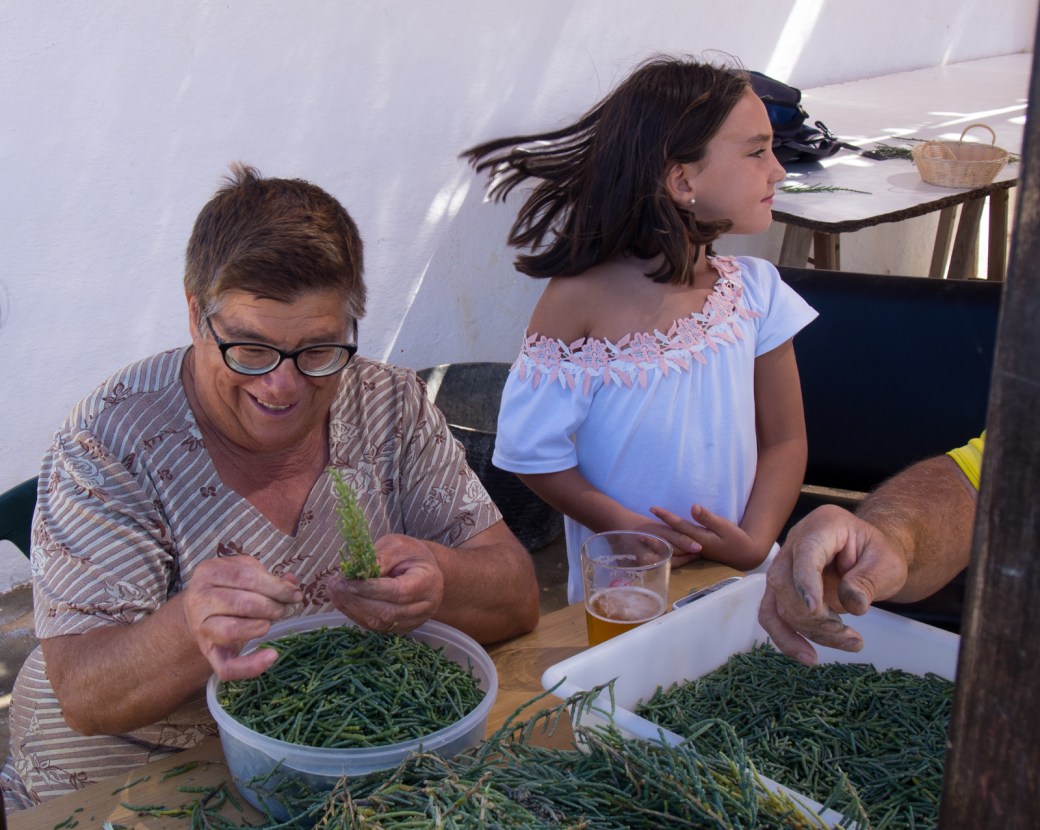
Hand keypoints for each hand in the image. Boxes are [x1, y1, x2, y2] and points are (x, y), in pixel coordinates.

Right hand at [182, 556, 302, 680]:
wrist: (198, 612)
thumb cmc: (227, 587)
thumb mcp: (243, 572)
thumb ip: (266, 576)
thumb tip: (292, 583)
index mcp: (209, 572)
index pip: (245, 577)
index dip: (275, 586)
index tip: (295, 594)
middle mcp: (200, 600)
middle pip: (241, 603)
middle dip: (273, 606)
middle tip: (287, 608)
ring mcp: (201, 628)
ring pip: (232, 631)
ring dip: (262, 626)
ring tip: (274, 621)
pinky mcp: (208, 654)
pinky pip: (227, 667)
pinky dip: (251, 666)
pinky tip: (272, 655)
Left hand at [326, 534, 443, 634]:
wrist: (425, 569)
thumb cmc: (411, 554)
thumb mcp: (397, 545)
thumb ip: (380, 557)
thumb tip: (355, 573)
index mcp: (428, 582)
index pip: (398, 592)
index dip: (370, 589)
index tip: (346, 582)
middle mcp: (424, 607)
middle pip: (388, 611)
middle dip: (357, 600)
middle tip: (334, 585)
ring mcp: (414, 621)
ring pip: (380, 623)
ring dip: (353, 609)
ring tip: (334, 592)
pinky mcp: (401, 628)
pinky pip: (376, 627)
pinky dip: (356, 615)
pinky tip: (343, 601)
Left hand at [648, 504, 761, 569]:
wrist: (746, 555)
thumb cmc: (737, 539)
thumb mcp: (724, 526)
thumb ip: (707, 518)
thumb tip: (692, 507)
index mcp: (699, 539)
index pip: (678, 525)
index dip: (665, 516)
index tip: (652, 508)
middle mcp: (693, 547)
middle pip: (670, 539)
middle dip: (654, 532)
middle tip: (637, 527)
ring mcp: (694, 552)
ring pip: (672, 547)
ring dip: (658, 542)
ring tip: (642, 537)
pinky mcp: (696, 553)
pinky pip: (678, 551)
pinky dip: (667, 548)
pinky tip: (659, 546)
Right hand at [757, 505, 909, 664]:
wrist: (870, 554)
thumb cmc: (878, 553)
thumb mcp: (887, 563)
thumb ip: (869, 580)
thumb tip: (853, 605)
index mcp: (823, 526)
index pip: (806, 552)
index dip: (805, 581)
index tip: (815, 610)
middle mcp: (795, 542)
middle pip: (785, 582)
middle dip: (813, 617)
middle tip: (850, 636)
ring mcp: (785, 565)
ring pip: (777, 603)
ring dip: (806, 631)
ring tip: (848, 643)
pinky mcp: (783, 588)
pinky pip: (772, 614)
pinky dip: (786, 637)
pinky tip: (807, 655)